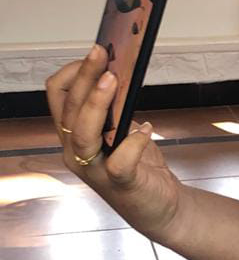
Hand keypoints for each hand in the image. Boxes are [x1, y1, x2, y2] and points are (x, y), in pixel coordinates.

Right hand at [45, 45, 181, 235]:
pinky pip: (119, 162)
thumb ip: (116, 108)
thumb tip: (120, 71)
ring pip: (82, 133)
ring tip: (113, 79)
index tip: (94, 53)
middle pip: (69, 109)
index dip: (72, 72)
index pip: (57, 97)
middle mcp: (76, 151)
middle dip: (84, 77)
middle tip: (102, 52)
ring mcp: (95, 169)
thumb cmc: (138, 166)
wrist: (160, 207)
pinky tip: (145, 127)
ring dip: (96, 103)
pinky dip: (133, 142)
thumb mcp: (122, 130)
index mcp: (74, 134)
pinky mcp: (120, 183)